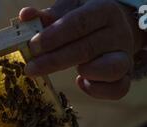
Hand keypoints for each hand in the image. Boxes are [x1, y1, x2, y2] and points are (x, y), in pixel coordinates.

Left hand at [20, 0, 146, 99]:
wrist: (112, 29)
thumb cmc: (84, 22)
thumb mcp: (67, 12)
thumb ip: (47, 17)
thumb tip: (25, 16)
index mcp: (104, 10)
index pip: (79, 23)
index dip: (54, 37)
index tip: (32, 48)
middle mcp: (119, 33)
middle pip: (88, 49)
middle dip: (54, 61)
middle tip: (31, 68)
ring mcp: (125, 56)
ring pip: (112, 69)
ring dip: (86, 72)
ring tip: (73, 71)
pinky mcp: (125, 76)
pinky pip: (117, 89)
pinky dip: (97, 90)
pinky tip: (81, 82)